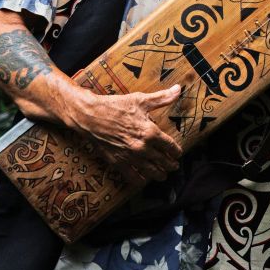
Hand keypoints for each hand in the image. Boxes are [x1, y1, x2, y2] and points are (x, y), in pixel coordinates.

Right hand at [67, 85, 183, 185]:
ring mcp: (130, 157)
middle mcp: (142, 147)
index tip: (178, 154)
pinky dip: (141, 181)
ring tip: (163, 175)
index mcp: (150, 132)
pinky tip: (144, 180)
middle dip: (171, 165)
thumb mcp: (141, 100)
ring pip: (151, 172)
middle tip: (174, 166)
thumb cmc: (116, 106)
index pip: (170, 146)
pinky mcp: (118, 163)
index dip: (176, 152)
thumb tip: (178, 89)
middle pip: (163, 161)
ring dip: (160, 175)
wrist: (91, 116)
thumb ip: (162, 98)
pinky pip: (133, 178)